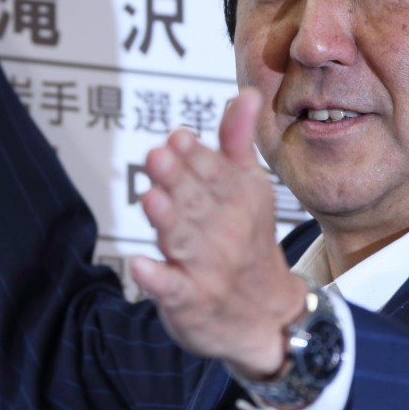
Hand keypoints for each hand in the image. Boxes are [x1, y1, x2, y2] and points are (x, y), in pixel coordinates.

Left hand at [131, 90, 308, 377]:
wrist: (268, 316)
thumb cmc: (249, 240)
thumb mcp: (250, 188)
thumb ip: (236, 142)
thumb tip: (246, 93)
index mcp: (242, 201)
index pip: (217, 175)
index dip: (196, 158)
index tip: (178, 139)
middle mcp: (228, 233)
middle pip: (198, 203)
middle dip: (177, 181)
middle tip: (157, 158)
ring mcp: (209, 270)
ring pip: (185, 241)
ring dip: (168, 221)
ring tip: (151, 200)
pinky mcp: (190, 302)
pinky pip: (173, 290)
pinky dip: (156, 279)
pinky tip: (140, 266)